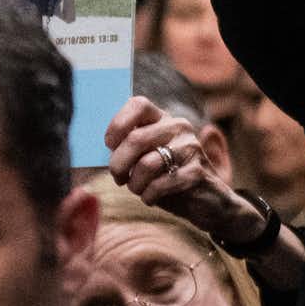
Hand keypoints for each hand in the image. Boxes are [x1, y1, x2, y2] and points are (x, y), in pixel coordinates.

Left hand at [104, 98, 260, 249]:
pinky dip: (148, 196)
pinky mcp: (197, 171)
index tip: (111, 146)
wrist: (205, 201)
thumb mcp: (145, 156)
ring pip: (146, 164)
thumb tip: (100, 146)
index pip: (138, 105)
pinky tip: (152, 198)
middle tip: (119, 178)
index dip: (118, 125)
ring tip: (139, 189)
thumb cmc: (165, 178)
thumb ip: (128, 146)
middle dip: (118, 165)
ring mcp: (191, 148)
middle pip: (136, 139)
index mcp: (164, 119)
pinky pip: (159, 185)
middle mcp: (179, 127)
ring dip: (134, 184)